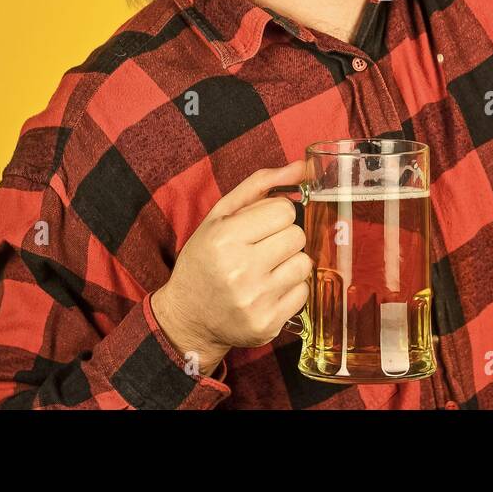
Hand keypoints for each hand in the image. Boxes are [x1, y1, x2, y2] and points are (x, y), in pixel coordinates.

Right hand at [152, 160, 311, 376]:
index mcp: (224, 237)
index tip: (260, 227)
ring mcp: (254, 300)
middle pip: (297, 236)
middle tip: (262, 249)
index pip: (284, 211)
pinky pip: (303, 292)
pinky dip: (291, 289)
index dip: (276, 215)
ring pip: (304, 264)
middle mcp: (239, 270)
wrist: (188, 318)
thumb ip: (260, 185)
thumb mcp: (220, 216)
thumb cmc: (206, 259)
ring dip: (290, 263)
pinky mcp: (267, 324)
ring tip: (266, 270)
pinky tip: (268, 290)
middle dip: (283, 238)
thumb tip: (303, 167)